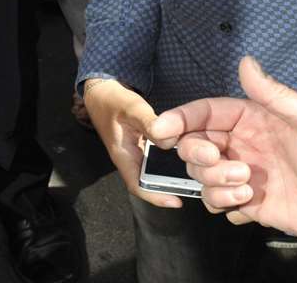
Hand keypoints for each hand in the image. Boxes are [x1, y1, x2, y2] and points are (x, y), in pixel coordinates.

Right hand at [83, 78, 183, 207]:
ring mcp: (137, 154)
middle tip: (192, 188)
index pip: (137, 185)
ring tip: (193, 175)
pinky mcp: (143, 147)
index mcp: (123, 156)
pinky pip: (157, 160)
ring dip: (171, 175)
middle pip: (150, 183)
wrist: (102, 94)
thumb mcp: (131, 108)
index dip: (156, 197)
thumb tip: (169, 140)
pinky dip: (170, 160)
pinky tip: (186, 156)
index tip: (176, 202)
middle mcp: (131, 160)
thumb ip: (149, 123)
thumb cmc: (113, 102)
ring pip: (154, 172)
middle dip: (169, 188)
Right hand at [146, 57, 296, 239]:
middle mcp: (239, 143)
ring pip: (201, 176)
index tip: (161, 130)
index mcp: (249, 118)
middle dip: (199, 156)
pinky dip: (225, 203)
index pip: (204, 113)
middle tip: (224, 163)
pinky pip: (215, 201)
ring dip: (216, 183)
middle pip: (194, 145)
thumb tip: (245, 62)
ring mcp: (239, 173)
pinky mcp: (244, 201)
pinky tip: (251, 204)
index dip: (179, 118)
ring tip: (248, 187)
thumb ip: (273, 93)